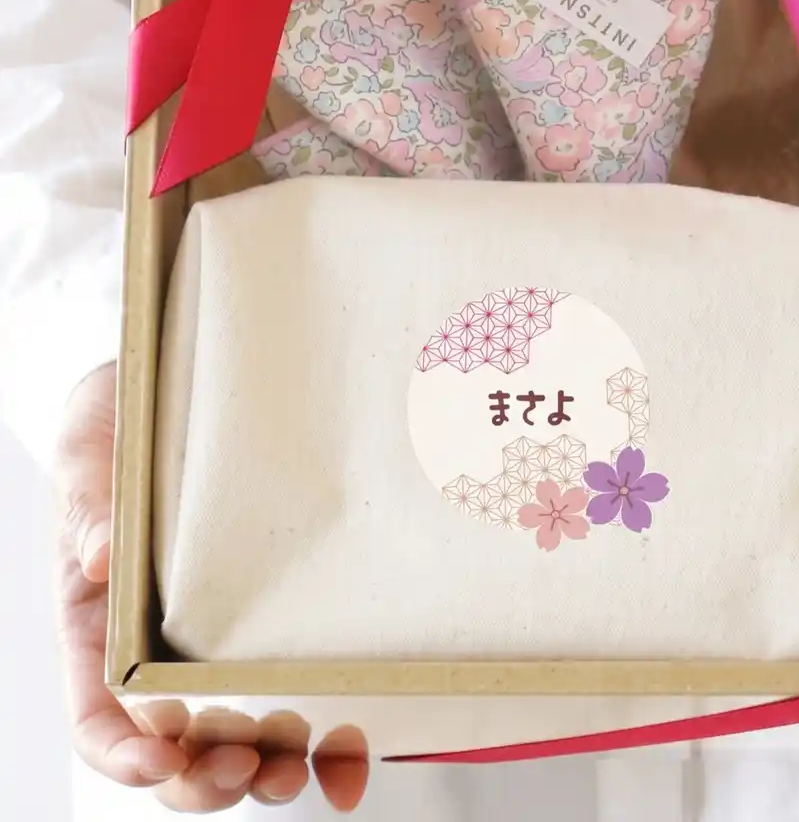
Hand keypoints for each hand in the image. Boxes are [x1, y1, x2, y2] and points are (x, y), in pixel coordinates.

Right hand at [55, 362, 369, 811]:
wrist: (185, 381)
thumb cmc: (124, 416)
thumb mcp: (90, 444)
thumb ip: (87, 499)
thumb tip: (96, 561)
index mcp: (99, 620)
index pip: (99, 712)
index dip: (124, 751)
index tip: (163, 759)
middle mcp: (159, 642)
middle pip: (173, 743)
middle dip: (205, 776)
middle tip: (248, 768)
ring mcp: (221, 638)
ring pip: (238, 732)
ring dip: (266, 769)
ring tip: (297, 768)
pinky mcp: (279, 618)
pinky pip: (300, 688)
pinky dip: (324, 736)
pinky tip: (353, 751)